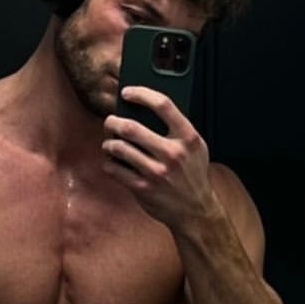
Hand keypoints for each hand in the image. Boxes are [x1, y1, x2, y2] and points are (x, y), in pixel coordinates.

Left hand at [101, 85, 217, 231]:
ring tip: (109, 143)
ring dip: (108, 143)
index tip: (127, 93)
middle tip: (110, 122)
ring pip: (119, 148)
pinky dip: (109, 163)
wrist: (196, 210)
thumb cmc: (193, 174)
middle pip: (131, 127)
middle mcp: (173, 154)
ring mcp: (157, 172)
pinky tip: (113, 161)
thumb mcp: (195, 147)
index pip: (163, 105)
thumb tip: (146, 107)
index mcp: (188, 138)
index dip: (141, 94)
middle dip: (113, 122)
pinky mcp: (143, 189)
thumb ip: (178, 128)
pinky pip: (114, 169)